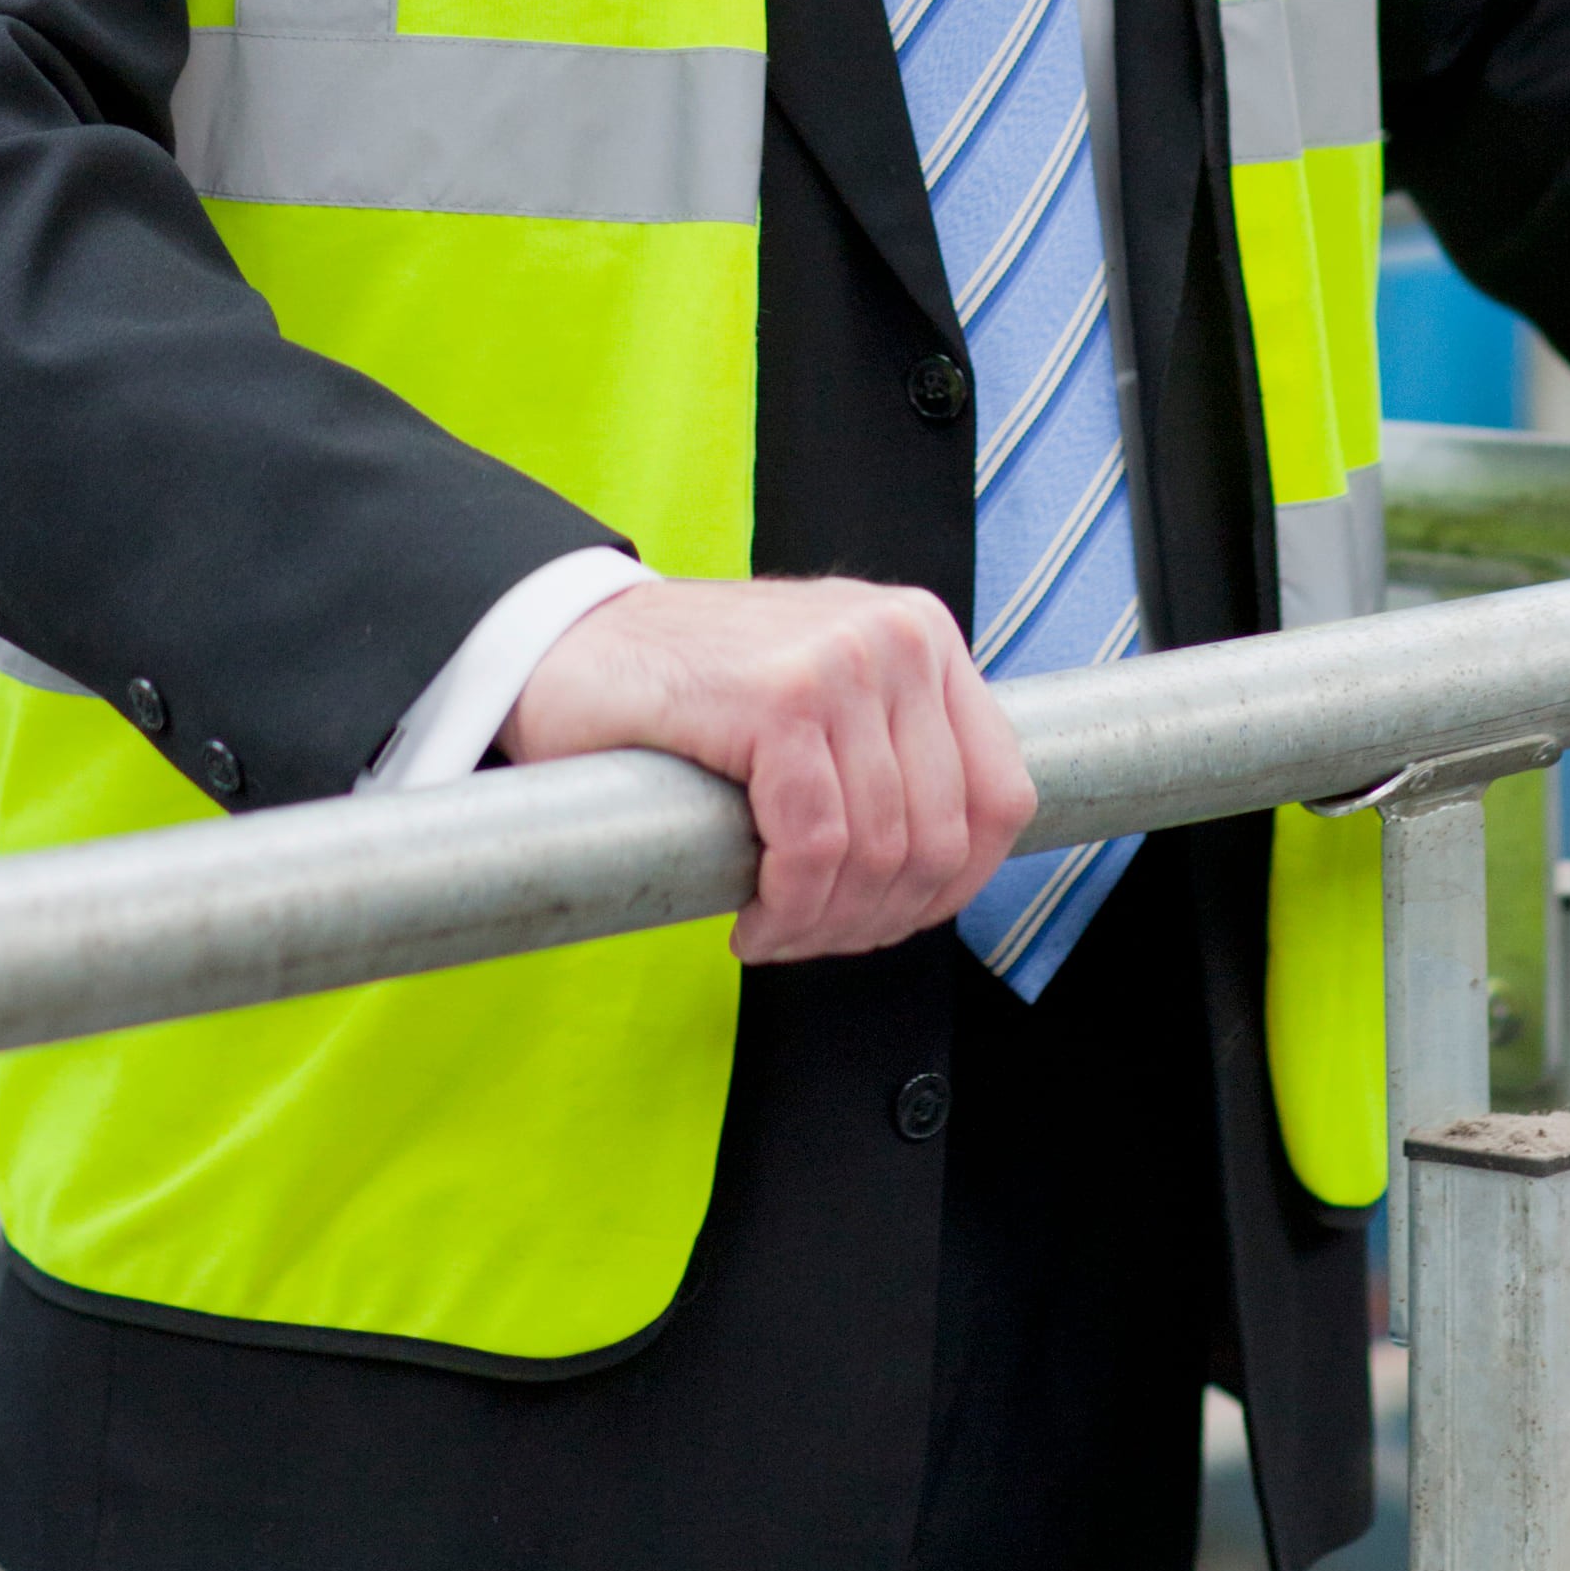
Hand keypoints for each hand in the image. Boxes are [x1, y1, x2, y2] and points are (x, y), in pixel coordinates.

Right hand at [499, 574, 1033, 960]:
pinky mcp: (779, 696)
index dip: (953, 888)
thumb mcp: (825, 697)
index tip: (886, 918)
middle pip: (942, 839)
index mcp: (924, 635)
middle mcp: (899, 635)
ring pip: (880, 853)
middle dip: (878, 920)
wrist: (565, 641)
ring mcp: (843, 658)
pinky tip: (750, 919)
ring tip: (775, 930)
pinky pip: (815, 849)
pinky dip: (787, 910)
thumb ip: (891, 753)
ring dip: (825, 926)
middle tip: (810, 936)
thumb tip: (948, 871)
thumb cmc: (690, 688)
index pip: (1003, 795)